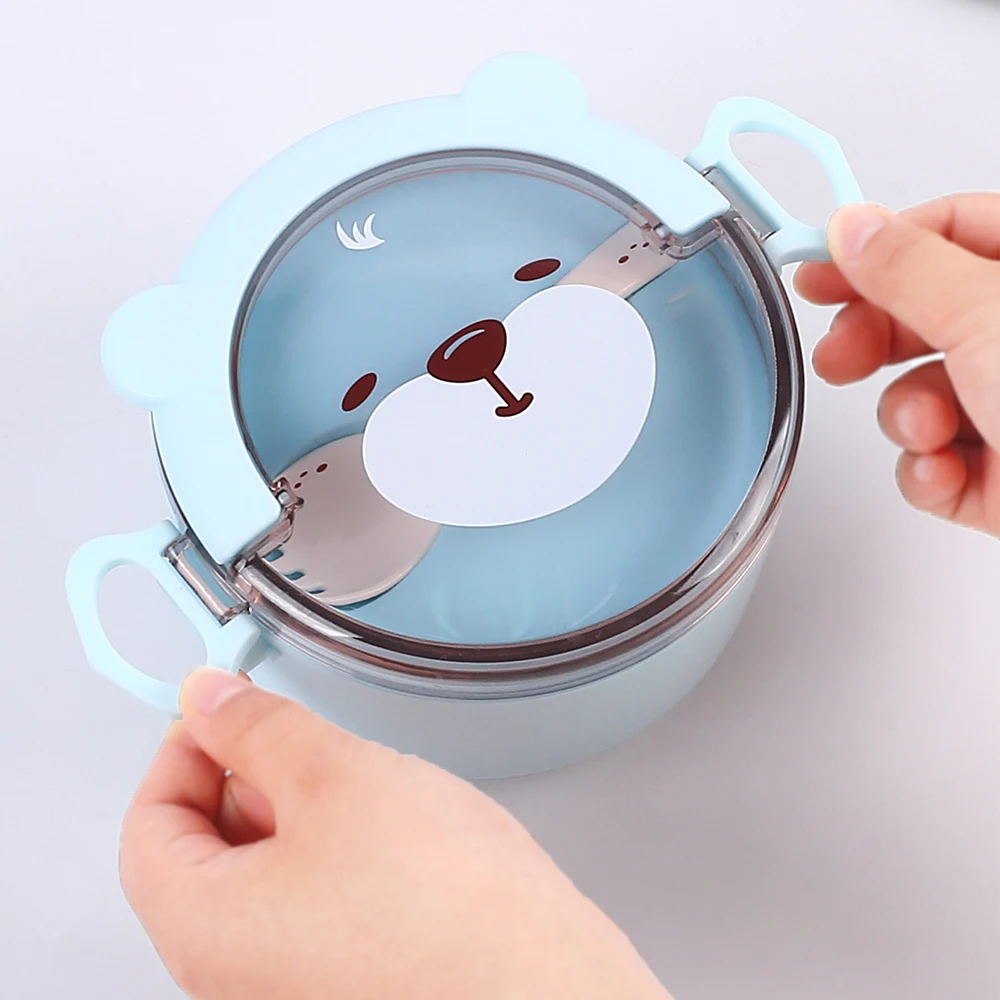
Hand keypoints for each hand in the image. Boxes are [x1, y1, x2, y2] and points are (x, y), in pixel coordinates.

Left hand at [120, 669, 669, 999]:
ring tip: (362, 782)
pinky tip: (391, 830)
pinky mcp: (348, 979)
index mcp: (205, 929)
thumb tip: (208, 702)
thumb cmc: (450, 907)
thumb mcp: (335, 775)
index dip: (183, 749)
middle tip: (299, 736)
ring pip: (265, 872)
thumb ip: (258, 729)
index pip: (148, 823)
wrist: (545, 981)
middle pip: (202, 851)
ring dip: (298, 809)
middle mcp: (237, 974)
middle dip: (246, 776)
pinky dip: (334, 849)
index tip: (227, 709)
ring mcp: (294, 983)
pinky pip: (314, 899)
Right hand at [795, 194, 999, 537]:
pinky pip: (930, 462)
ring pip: (918, 395)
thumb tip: (856, 227)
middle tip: (841, 355)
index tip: (819, 271)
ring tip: (931, 430)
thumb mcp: (990, 315)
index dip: (877, 248)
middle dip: (874, 342)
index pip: (948, 231)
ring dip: (906, 417)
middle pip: (922, 316)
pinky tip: (947, 473)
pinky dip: (926, 471)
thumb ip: (909, 268)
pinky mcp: (999, 476)